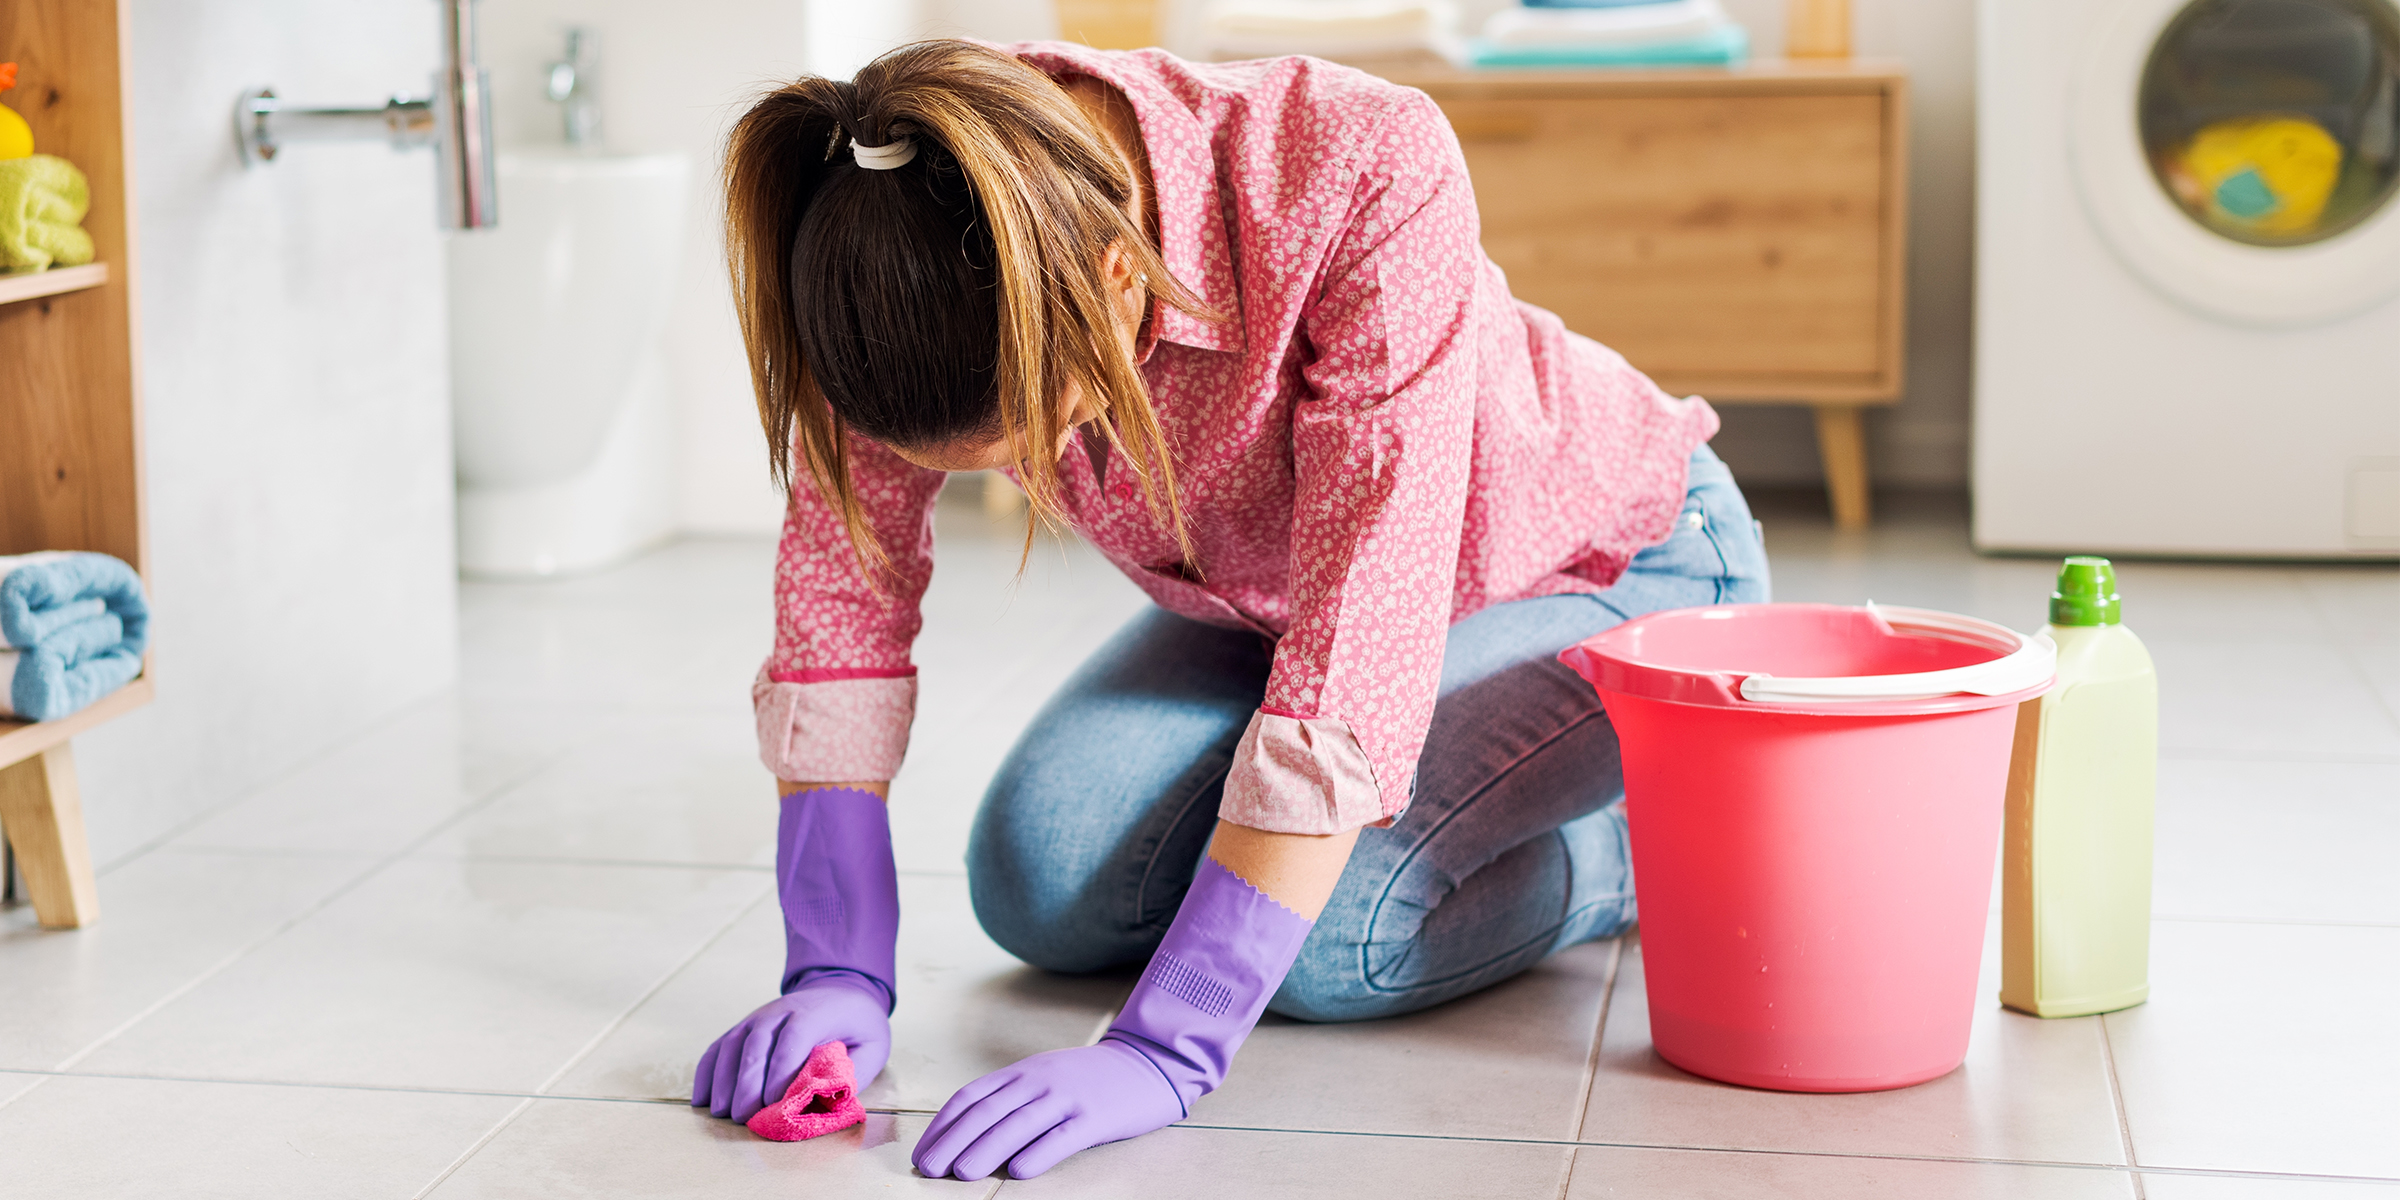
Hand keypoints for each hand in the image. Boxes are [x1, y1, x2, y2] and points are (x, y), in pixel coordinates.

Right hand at [692, 977, 889, 1122]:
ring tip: (721, 1113)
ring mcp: (758, 1017)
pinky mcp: (744, 1027)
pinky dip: (707, 1072)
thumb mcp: (873, 1045)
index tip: (774, 1103)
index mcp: (815, 1014)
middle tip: (743, 1117)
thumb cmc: (857, 1025)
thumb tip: (829, 1102)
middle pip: (757, 1043)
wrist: (839, 990)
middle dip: (747, 1083)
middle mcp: (781, 1011)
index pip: (793, 1039)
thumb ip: (855, 1071)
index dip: (781, 1071)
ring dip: (723, 1080)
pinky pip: (719, 1047)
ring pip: (733, 1044)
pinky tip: (702, 1099)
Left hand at [911, 1039, 1182, 1180]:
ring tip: (962, 1173)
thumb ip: (1011, 1098)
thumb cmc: (1089, 1079)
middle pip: (988, 1111)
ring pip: (1019, 1124)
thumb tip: (967, 1134)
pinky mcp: (1096, 1116)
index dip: (943, 1126)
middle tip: (930, 1168)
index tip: (923, 1152)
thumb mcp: (1044, 1077)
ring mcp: (1068, 1097)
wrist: (1147, 1063)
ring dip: (987, 1149)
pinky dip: (1040, 1153)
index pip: (972, 1097)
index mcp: (1023, 1073)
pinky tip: (1019, 1171)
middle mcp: (1040, 1081)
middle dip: (954, 1140)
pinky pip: (1064, 1136)